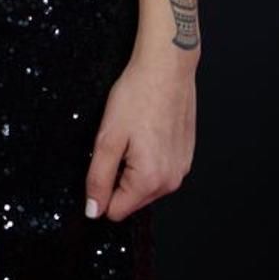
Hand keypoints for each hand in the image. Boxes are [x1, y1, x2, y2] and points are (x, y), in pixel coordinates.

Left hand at [85, 53, 196, 221]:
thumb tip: (93, 210)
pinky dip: (148, 158)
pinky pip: (160, 170)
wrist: (167, 68)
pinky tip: (146, 131)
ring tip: (132, 134)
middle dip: (118, 178)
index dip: (100, 190)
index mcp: (150, 180)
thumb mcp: (107, 137)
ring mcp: (181, 169)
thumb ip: (98, 178)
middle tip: (117, 143)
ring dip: (133, 168)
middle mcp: (171, 181)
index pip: (116, 211)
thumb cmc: (138, 95)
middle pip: (132, 200)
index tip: (99, 163)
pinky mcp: (185, 157)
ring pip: (146, 186)